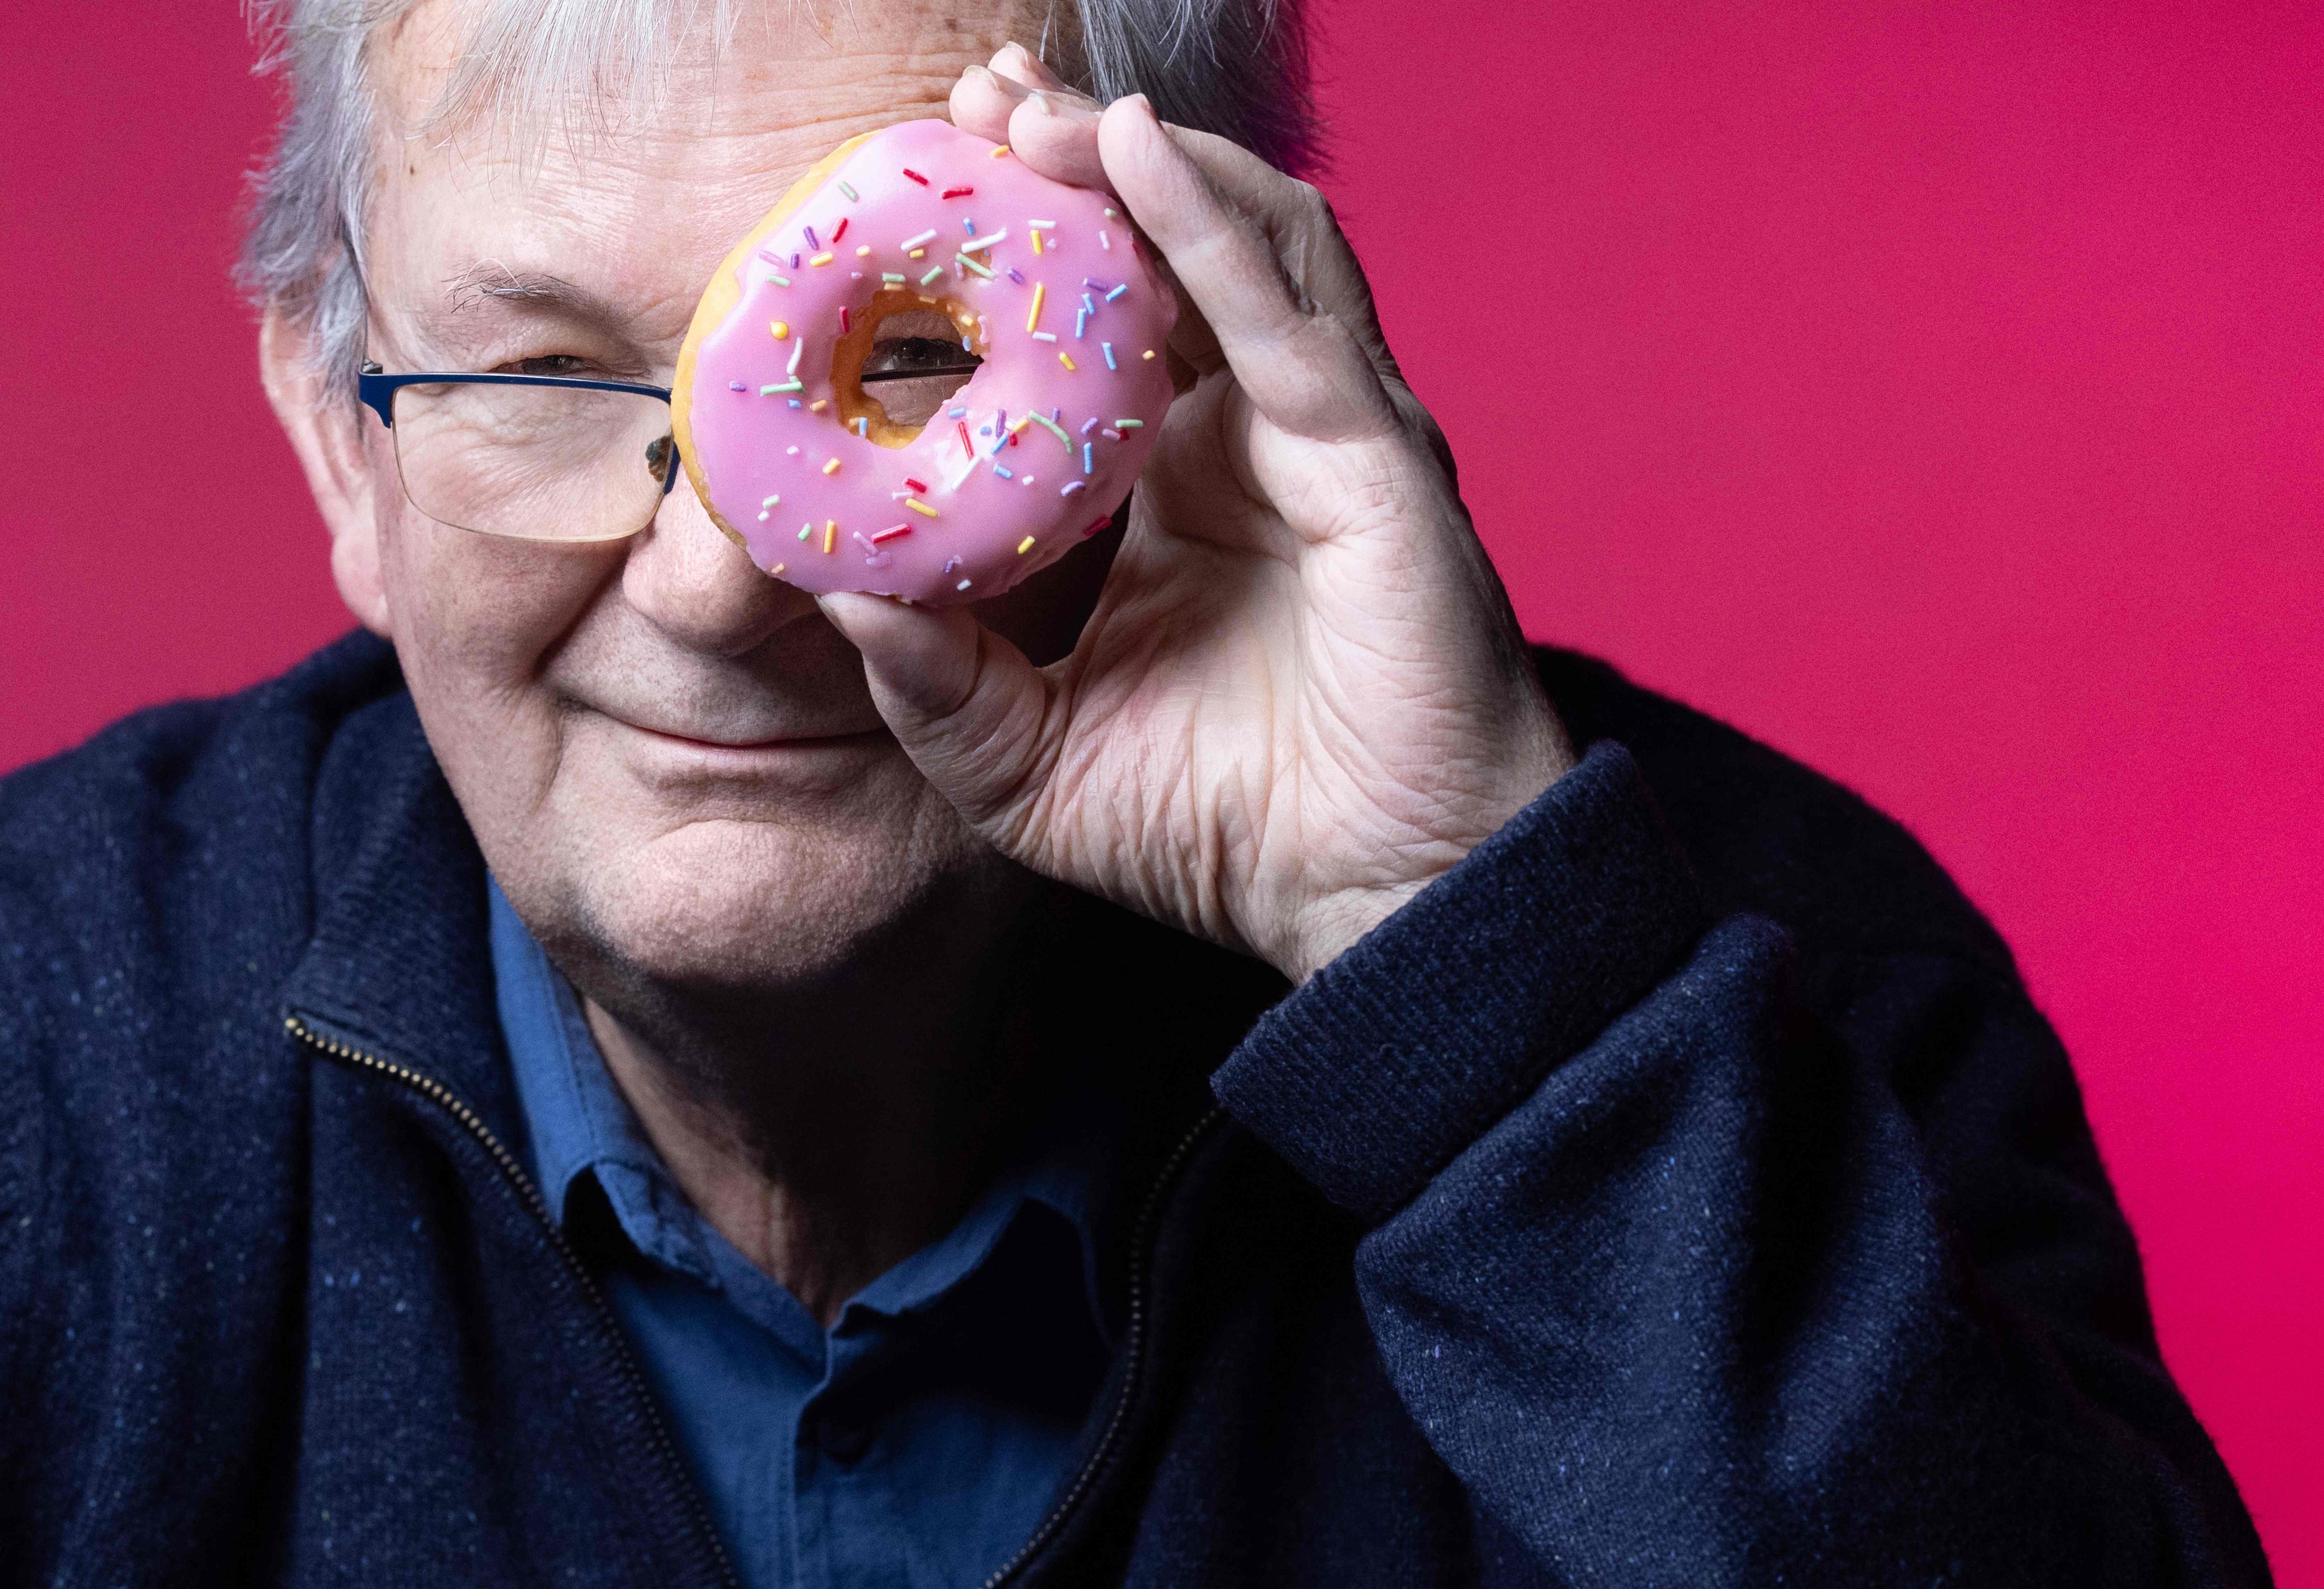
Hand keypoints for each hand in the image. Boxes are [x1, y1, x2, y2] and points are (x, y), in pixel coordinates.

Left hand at [817, 47, 1576, 983]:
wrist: (1375, 901)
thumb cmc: (1226, 832)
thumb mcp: (1028, 761)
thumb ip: (932, 682)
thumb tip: (825, 588)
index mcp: (1184, 488)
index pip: (1107, 325)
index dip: (1026, 248)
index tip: (926, 187)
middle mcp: (1261, 439)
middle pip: (1174, 250)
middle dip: (1076, 161)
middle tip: (972, 98)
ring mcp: (1329, 437)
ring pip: (1244, 242)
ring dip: (1138, 162)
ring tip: (1028, 109)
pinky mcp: (1376, 463)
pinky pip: (1288, 318)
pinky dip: (1210, 225)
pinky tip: (1132, 150)